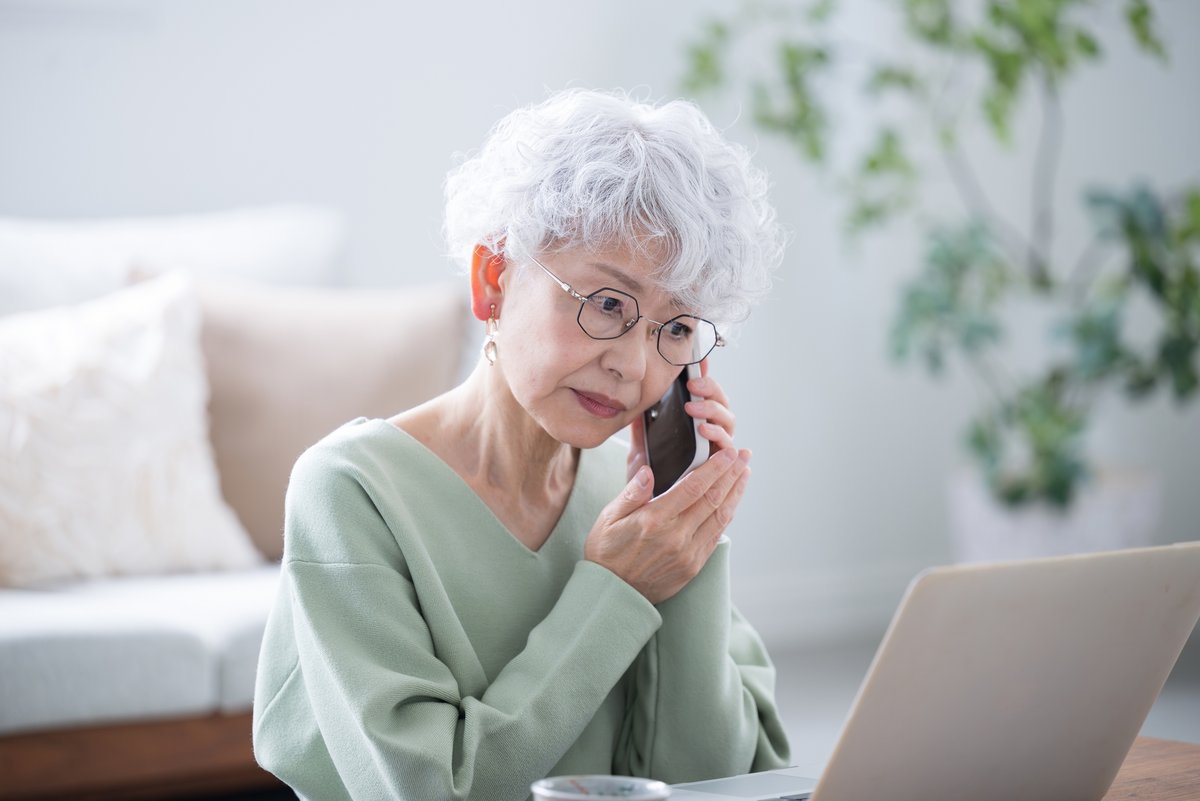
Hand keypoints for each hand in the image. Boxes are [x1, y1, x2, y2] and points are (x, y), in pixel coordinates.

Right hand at [587, 446, 751, 604]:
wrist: (613, 594)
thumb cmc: (606, 552)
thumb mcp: (609, 518)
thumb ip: (632, 493)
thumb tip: (649, 471)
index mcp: (655, 520)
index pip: (694, 487)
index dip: (715, 468)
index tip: (729, 453)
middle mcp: (676, 537)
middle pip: (713, 499)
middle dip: (732, 474)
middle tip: (744, 455)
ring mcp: (688, 554)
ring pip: (721, 517)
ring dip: (735, 493)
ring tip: (744, 474)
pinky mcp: (693, 566)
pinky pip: (716, 536)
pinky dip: (727, 515)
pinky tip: (731, 502)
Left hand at [625, 359, 736, 481]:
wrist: (646, 514)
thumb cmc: (647, 481)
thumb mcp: (640, 450)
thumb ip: (641, 429)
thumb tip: (633, 402)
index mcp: (692, 426)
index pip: (704, 395)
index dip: (705, 376)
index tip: (699, 361)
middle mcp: (709, 436)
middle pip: (721, 405)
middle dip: (710, 390)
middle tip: (693, 384)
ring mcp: (716, 451)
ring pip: (727, 423)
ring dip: (713, 411)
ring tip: (694, 408)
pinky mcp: (720, 468)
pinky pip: (727, 449)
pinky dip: (719, 436)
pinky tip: (705, 430)